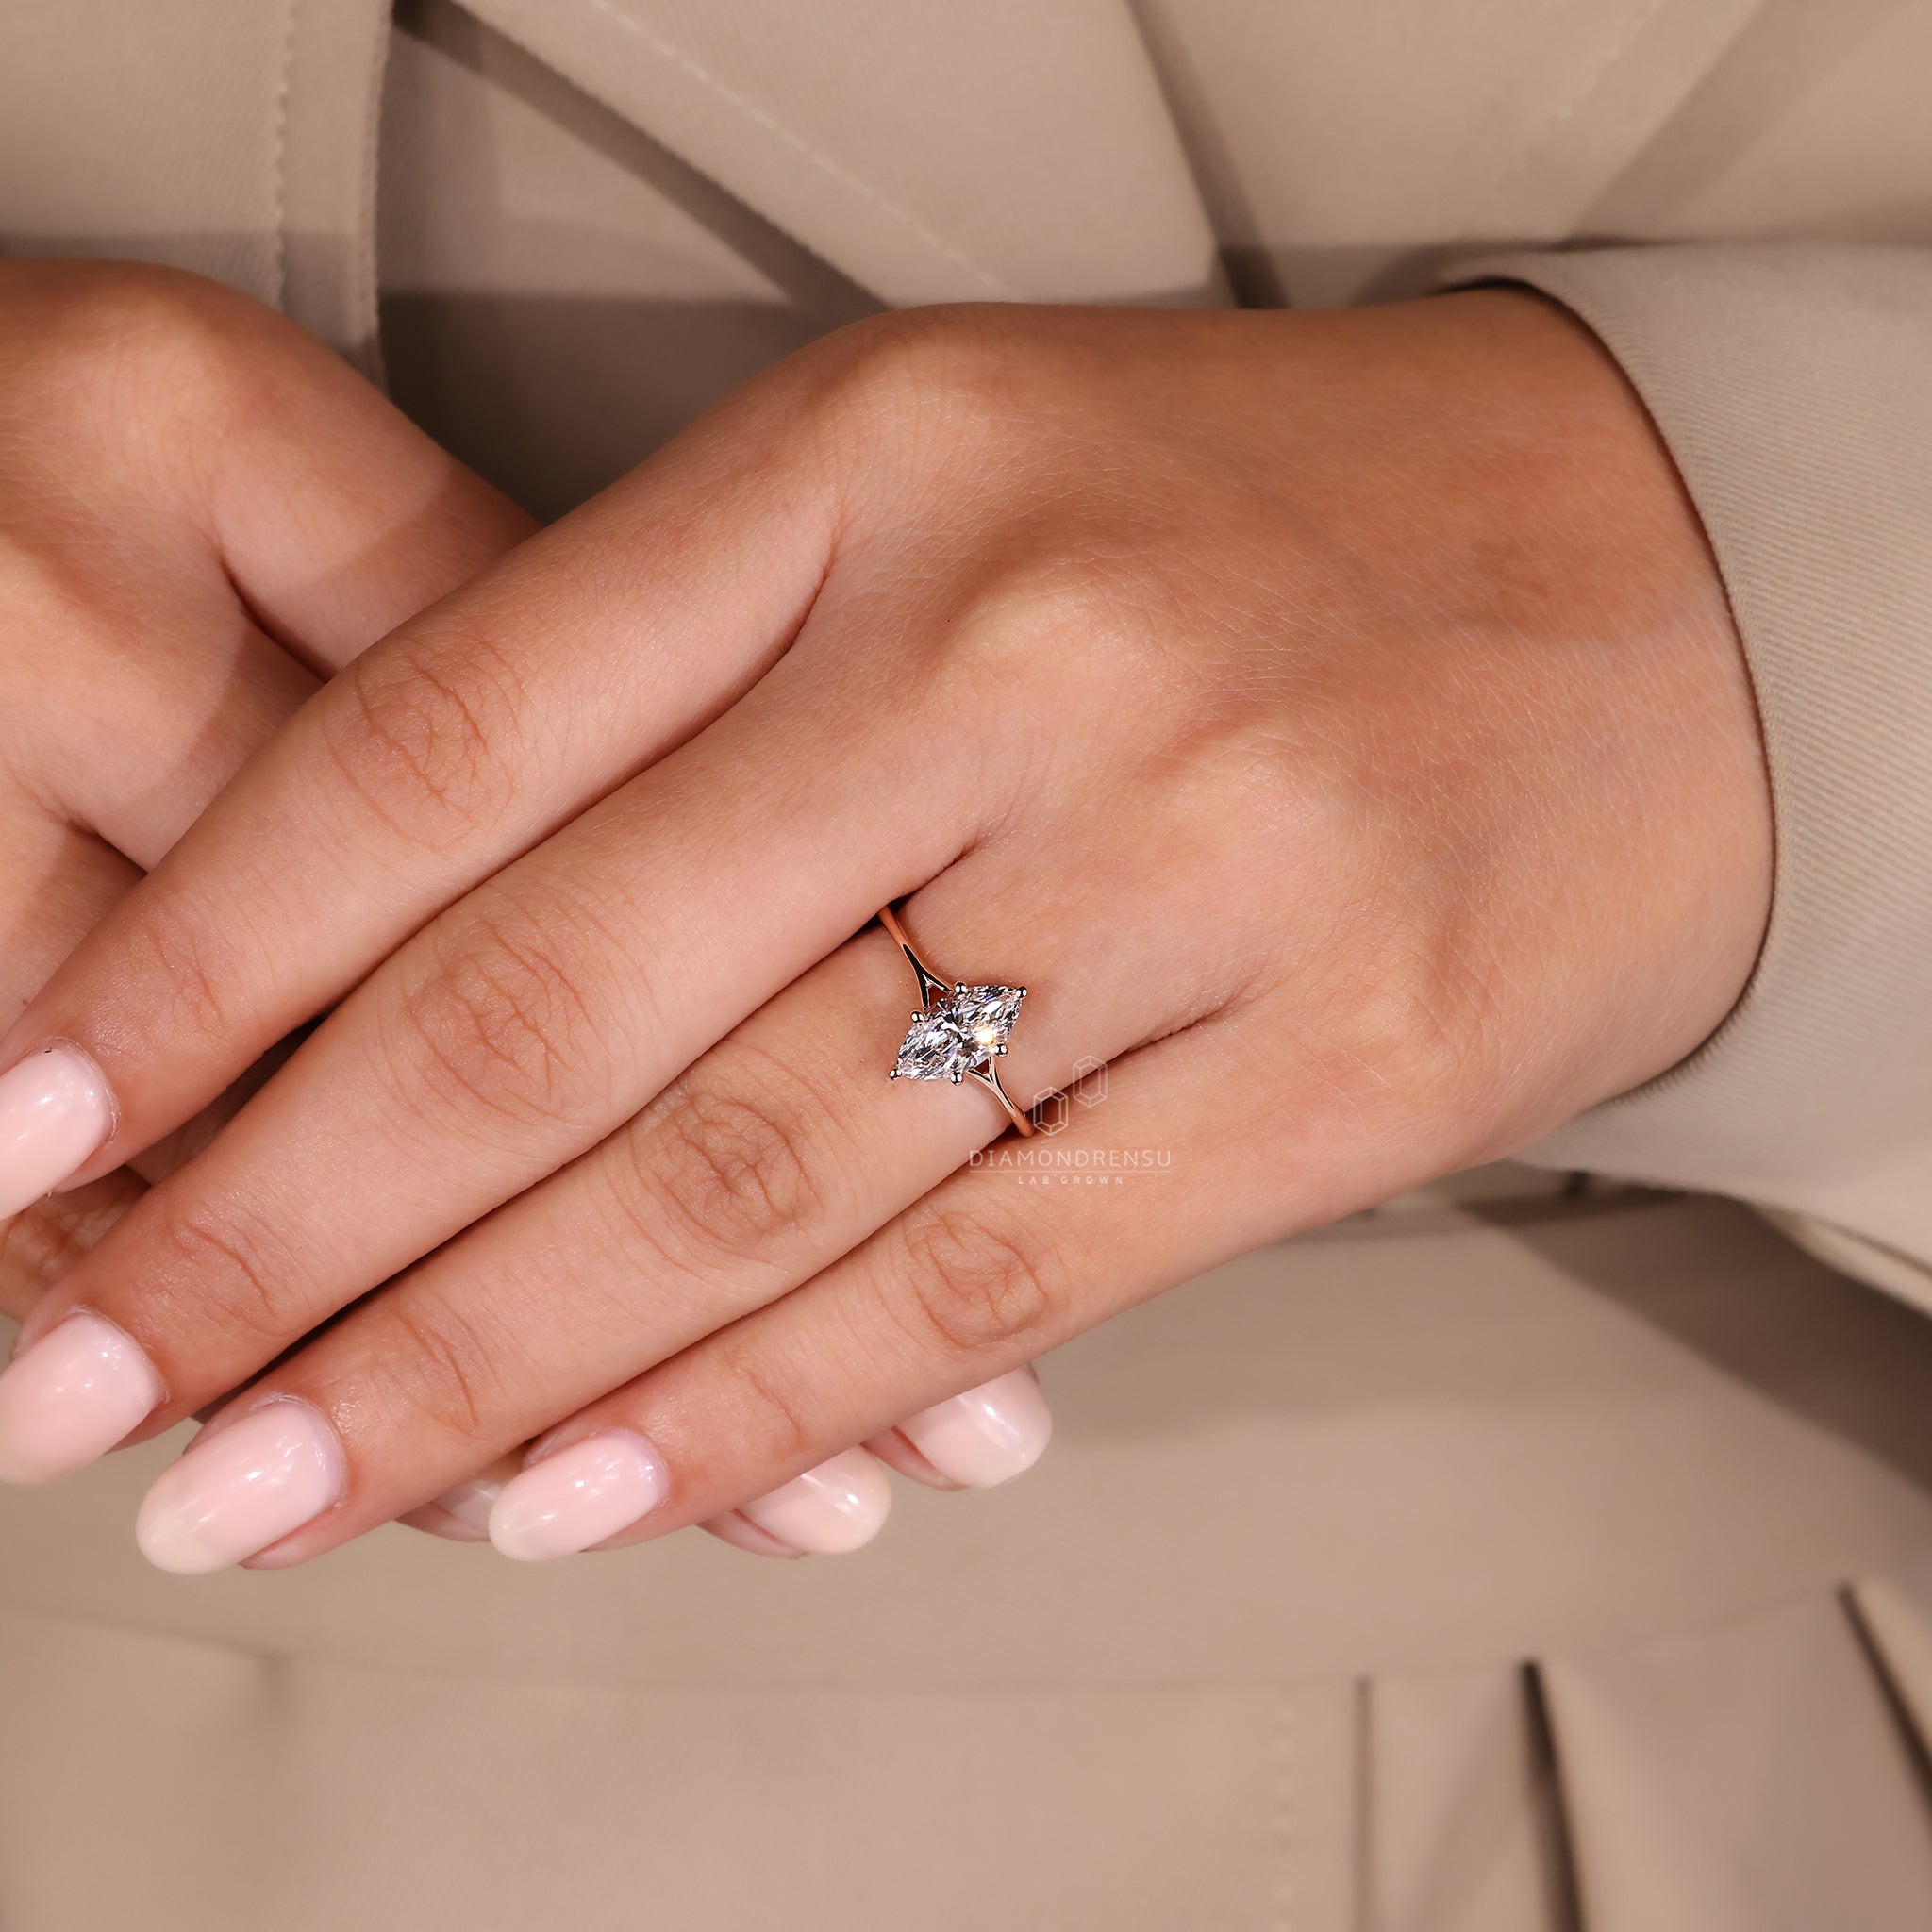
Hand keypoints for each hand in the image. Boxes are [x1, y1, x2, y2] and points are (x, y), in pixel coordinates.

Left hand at [0, 292, 1768, 1569]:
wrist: (1670, 583)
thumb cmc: (1269, 528)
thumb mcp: (952, 498)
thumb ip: (699, 699)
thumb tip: (425, 986)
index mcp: (873, 469)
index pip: (451, 746)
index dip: (212, 965)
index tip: (45, 1123)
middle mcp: (1010, 655)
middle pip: (556, 999)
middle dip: (281, 1228)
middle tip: (94, 1383)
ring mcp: (1184, 867)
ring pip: (746, 1172)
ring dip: (478, 1367)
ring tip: (281, 1486)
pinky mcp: (1328, 1069)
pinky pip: (974, 1273)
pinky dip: (756, 1404)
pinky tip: (585, 1493)